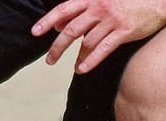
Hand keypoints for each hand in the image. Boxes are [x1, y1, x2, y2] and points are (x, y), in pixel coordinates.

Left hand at [31, 0, 165, 72]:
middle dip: (57, 47)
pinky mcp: (123, 32)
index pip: (63, 10)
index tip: (35, 32)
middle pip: (71, 30)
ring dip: (77, 57)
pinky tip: (82, 69)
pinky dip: (90, 61)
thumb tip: (60, 25)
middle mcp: (99, 8)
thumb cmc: (130, 0)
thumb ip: (82, 10)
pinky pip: (102, 49)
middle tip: (49, 61)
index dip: (47, 21)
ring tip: (74, 67)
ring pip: (86, 42)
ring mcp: (111, 20)